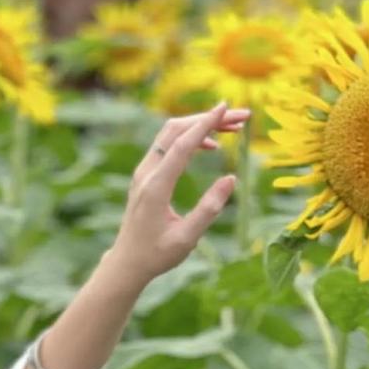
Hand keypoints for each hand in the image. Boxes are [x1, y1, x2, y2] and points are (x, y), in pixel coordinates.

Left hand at [107, 103, 249, 283]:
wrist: (127, 262)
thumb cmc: (157, 254)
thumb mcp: (187, 238)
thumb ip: (209, 209)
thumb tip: (231, 178)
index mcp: (155, 188)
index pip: (181, 145)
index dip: (204, 124)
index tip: (225, 107)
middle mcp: (146, 174)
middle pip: (176, 131)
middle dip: (208, 118)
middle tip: (241, 117)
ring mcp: (143, 172)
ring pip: (171, 134)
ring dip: (199, 125)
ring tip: (232, 127)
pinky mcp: (145, 175)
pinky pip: (167, 145)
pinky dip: (189, 137)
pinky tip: (211, 145)